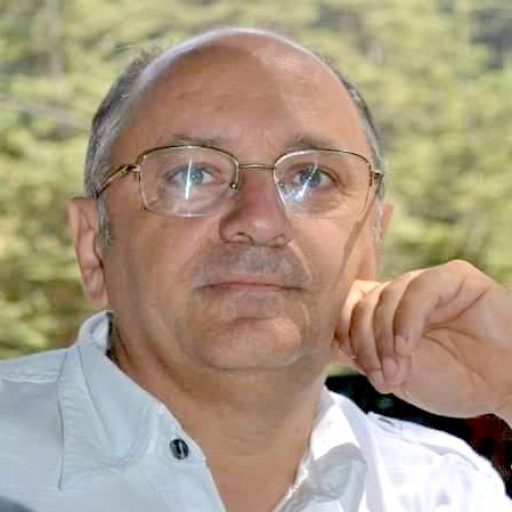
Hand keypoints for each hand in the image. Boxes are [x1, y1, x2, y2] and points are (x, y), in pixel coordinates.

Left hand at [335, 260, 511, 423]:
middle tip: (382, 375)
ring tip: (398, 368)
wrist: (506, 386)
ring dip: (385, 337)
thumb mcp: (398, 376)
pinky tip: (408, 346)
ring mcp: (424, 284)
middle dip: (364, 342)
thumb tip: (332, 345)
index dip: (342, 332)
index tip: (354, 363)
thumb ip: (366, 357)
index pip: (345, 307)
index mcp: (383, 316)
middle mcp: (399, 296)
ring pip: (385, 295)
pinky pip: (420, 288)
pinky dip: (407, 319)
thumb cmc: (453, 381)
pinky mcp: (453, 278)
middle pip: (360, 302)